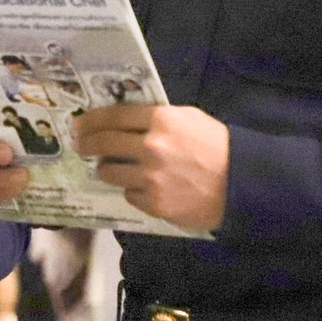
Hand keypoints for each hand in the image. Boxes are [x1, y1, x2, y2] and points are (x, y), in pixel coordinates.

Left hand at [74, 103, 228, 231]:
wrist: (242, 183)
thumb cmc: (217, 146)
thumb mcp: (188, 119)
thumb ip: (156, 118)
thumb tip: (124, 119)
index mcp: (160, 121)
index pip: (113, 116)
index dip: (91, 120)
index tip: (79, 124)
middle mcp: (151, 147)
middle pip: (104, 143)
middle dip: (87, 144)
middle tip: (80, 146)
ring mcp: (151, 177)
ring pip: (109, 172)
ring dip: (106, 169)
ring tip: (111, 168)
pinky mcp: (154, 203)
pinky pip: (129, 194)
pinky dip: (132, 190)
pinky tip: (144, 187)